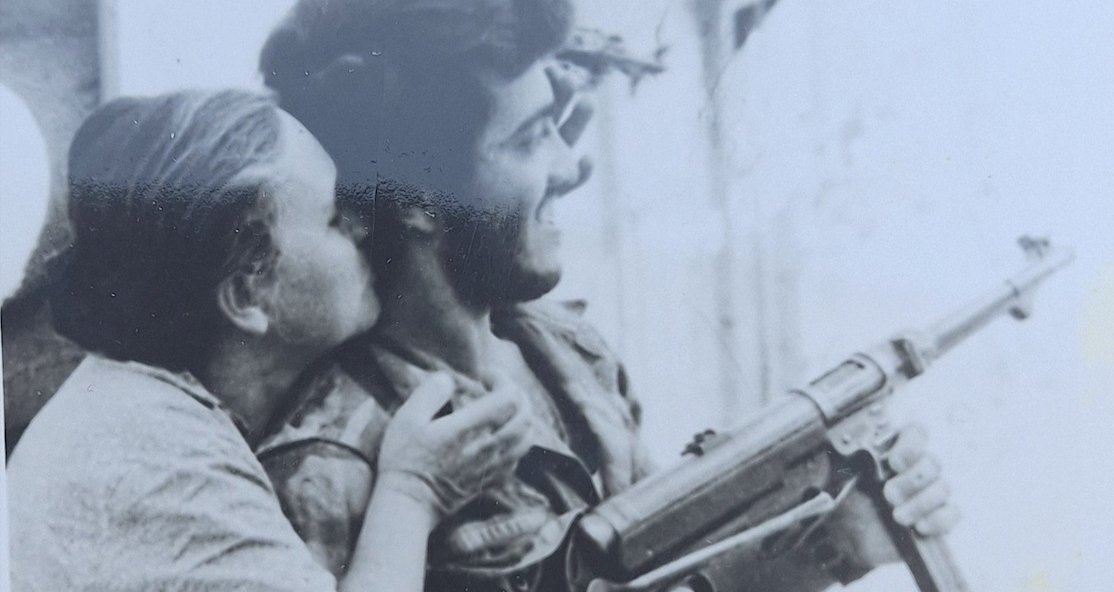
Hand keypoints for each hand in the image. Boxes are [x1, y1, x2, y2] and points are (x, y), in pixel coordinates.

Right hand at [376, 372, 531, 518]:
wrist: (409, 504)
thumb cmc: (405, 460)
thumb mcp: (407, 419)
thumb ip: (430, 392)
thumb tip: (449, 379)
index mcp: (469, 429)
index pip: (509, 397)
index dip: (503, 379)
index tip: (484, 376)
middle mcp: (488, 447)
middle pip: (525, 415)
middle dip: (517, 395)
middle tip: (497, 388)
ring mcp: (493, 466)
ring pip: (527, 437)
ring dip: (521, 417)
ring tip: (502, 410)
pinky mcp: (492, 481)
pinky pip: (518, 457)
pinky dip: (516, 440)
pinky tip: (498, 436)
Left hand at [822, 424, 959, 573]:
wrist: (852, 537)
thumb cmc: (849, 499)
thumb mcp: (841, 475)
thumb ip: (845, 457)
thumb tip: (841, 442)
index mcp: (895, 450)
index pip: (916, 433)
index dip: (911, 445)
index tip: (895, 463)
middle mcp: (918, 467)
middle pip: (932, 463)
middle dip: (911, 481)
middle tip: (889, 495)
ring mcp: (932, 491)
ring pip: (943, 487)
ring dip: (920, 503)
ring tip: (898, 516)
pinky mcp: (940, 515)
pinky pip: (953, 512)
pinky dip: (938, 520)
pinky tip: (920, 526)